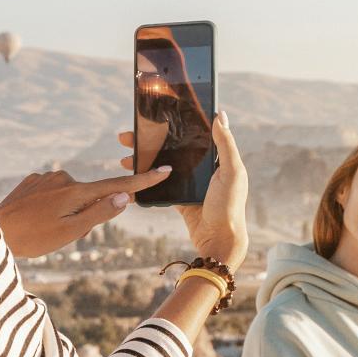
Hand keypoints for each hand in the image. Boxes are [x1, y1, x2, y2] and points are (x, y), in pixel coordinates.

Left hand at [0, 167, 170, 258]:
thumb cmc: (33, 239)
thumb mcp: (70, 232)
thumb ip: (99, 213)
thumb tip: (125, 196)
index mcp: (76, 192)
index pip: (118, 186)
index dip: (143, 181)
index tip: (164, 170)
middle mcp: (64, 179)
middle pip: (91, 197)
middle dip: (85, 215)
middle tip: (61, 234)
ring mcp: (47, 178)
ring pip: (71, 197)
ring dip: (67, 212)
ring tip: (44, 229)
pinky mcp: (33, 181)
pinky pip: (53, 194)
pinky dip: (51, 206)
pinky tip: (34, 218)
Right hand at [118, 112, 247, 272]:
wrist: (219, 240)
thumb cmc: (229, 206)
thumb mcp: (231, 172)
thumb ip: (226, 145)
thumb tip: (221, 115)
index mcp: (216, 158)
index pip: (192, 134)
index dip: (174, 124)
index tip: (153, 117)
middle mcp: (202, 168)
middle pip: (173, 148)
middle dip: (149, 141)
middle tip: (128, 136)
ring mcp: (190, 183)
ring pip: (163, 165)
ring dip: (144, 159)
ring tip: (126, 156)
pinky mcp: (180, 197)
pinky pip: (161, 184)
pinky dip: (147, 179)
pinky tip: (133, 174)